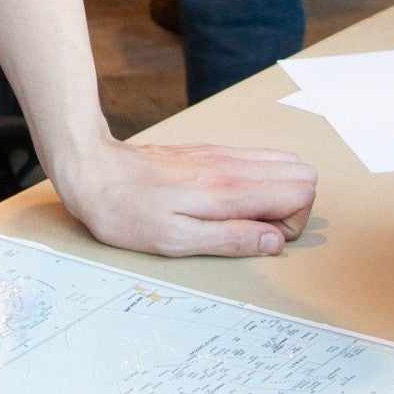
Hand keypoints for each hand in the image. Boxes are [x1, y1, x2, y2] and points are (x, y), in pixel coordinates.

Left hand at [52, 137, 318, 261]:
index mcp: (227, 191)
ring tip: (243, 217)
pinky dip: (259, 180)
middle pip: (301, 175)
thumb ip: (230, 239)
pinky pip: (256, 159)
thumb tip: (274, 241)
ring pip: (282, 163)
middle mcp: (230, 166)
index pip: (301, 192)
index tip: (261, 238)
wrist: (92, 170)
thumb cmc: (127, 213)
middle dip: (292, 207)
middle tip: (255, 229)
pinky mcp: (208, 152)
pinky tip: (231, 199)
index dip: (291, 223)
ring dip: (277, 193)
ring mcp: (221, 156)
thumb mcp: (175, 241)